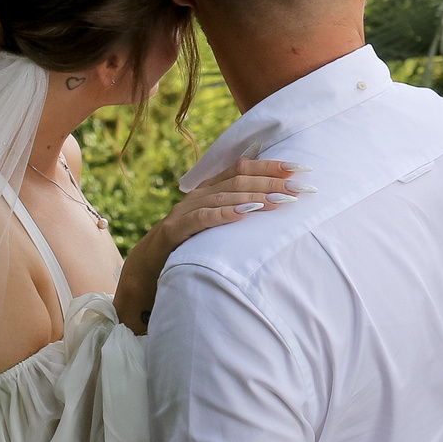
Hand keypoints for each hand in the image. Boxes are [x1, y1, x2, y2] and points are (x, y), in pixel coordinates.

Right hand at [113, 160, 300, 333]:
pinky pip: (201, 219)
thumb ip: (235, 214)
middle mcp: (196, 196)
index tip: (299, 168)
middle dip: (270, 181)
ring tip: (280, 199)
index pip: (241, 170)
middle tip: (298, 186)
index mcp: (208, 192)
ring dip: (254, 196)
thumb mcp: (214, 229)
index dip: (270, 166)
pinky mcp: (173, 232)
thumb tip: (273, 207)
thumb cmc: (185, 252)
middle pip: (237, 180)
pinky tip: (244, 213)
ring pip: (222, 196)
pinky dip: (223, 213)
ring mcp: (183, 212)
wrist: (144, 275)